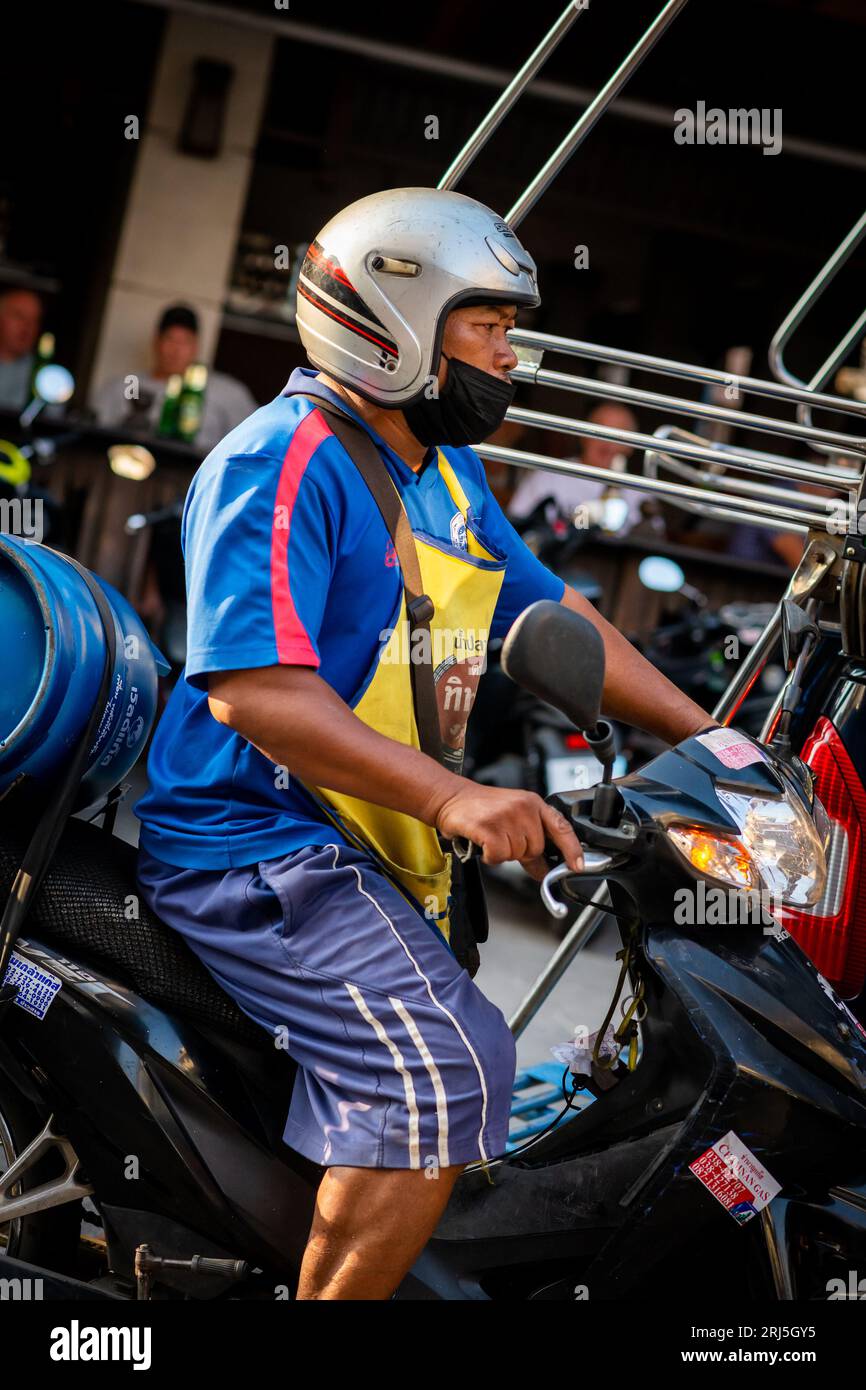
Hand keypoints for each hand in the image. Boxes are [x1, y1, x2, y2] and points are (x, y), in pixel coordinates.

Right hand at [433, 784, 583, 881]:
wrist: (450, 797)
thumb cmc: (481, 808)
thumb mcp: (512, 819)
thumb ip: (530, 843)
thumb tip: (545, 869)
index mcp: (533, 803)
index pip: (561, 827)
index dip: (572, 849)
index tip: (577, 866)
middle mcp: (523, 807)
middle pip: (536, 848)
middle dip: (520, 851)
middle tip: (502, 837)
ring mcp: (506, 816)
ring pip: (517, 855)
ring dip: (502, 853)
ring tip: (490, 837)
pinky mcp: (489, 827)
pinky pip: (499, 857)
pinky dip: (490, 857)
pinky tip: (483, 844)